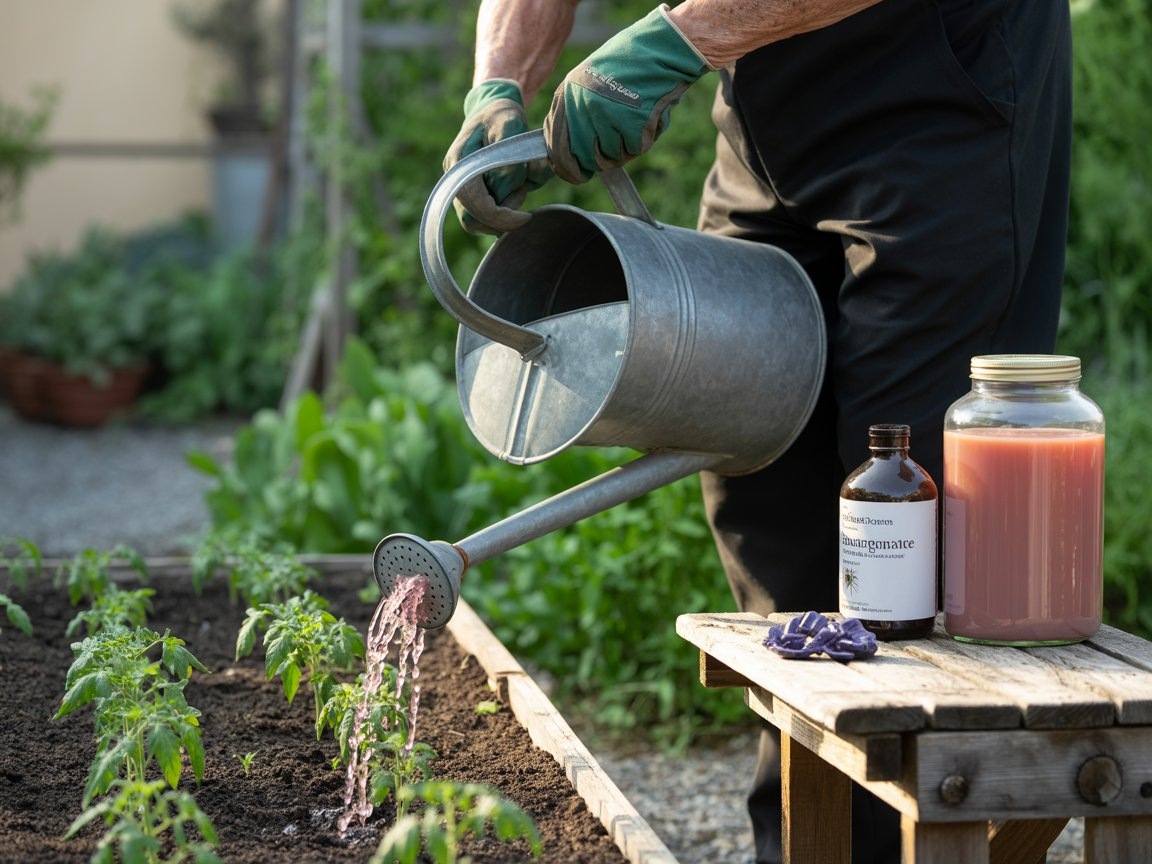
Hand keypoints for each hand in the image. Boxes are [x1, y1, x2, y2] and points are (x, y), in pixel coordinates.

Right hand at [443, 79, 550, 234]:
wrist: (493, 112)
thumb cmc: (502, 116)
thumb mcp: (510, 124)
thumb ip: (509, 158)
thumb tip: (505, 189)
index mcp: (459, 162)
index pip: (474, 205)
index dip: (500, 217)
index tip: (525, 216)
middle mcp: (454, 179)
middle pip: (473, 220)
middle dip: (503, 215)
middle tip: (523, 191)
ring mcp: (460, 188)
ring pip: (478, 222)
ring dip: (504, 212)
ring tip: (519, 186)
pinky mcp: (470, 195)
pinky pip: (484, 217)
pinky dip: (504, 210)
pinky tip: (514, 190)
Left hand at [544, 4, 712, 183]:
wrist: (658, 50)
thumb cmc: (626, 66)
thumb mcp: (588, 83)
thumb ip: (576, 114)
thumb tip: (571, 152)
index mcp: (567, 95)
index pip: (558, 146)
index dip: (567, 167)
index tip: (577, 175)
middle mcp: (582, 106)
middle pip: (585, 157)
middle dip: (599, 161)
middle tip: (614, 149)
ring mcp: (605, 115)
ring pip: (611, 156)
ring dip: (624, 147)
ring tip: (633, 120)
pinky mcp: (630, 123)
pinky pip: (634, 149)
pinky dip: (643, 139)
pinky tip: (646, 117)